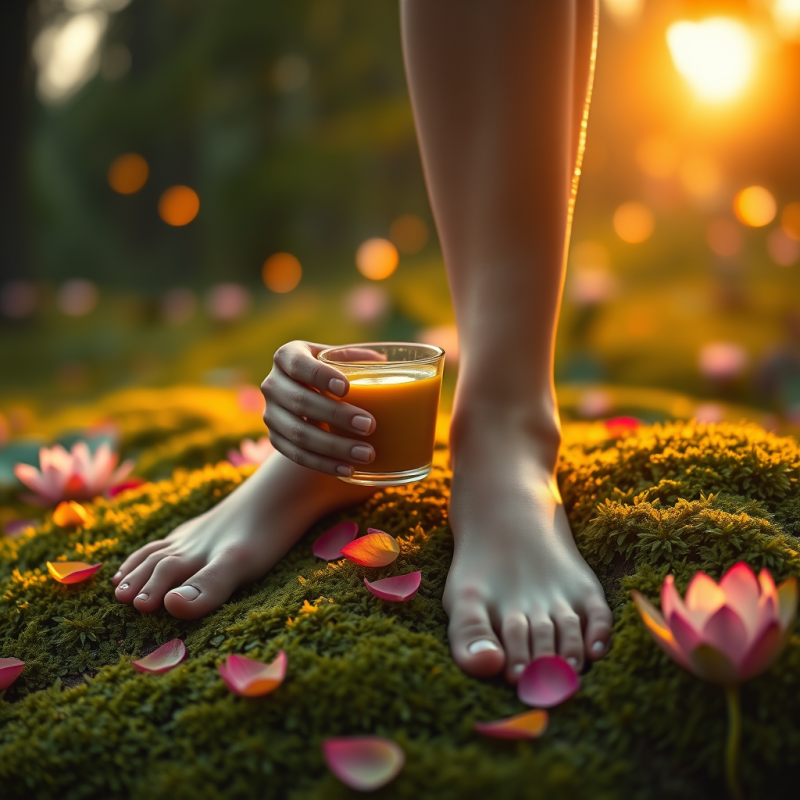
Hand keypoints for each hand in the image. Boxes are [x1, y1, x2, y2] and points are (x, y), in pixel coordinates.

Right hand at [260, 341, 377, 476]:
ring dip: (334, 446)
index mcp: (287, 356)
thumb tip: (382, 361)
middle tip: (369, 425)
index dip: (319, 375)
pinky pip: (297, 455)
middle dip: (336, 415)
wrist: (306, 398)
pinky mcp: (275, 439)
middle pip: (299, 401)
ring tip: (366, 454)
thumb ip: (358, 358)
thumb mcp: (338, 359)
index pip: (297, 364)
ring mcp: (270, 414)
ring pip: (298, 434)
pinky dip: (324, 464)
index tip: (346, 387)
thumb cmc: (330, 373)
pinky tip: (348, 469)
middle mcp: (272, 384)